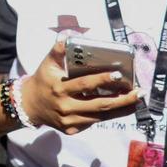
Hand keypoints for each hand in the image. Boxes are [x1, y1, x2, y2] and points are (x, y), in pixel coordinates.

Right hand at [19, 39, 138, 134]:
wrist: (29, 104)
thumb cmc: (42, 81)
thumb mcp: (47, 64)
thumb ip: (58, 51)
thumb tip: (69, 36)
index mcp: (59, 88)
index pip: (85, 84)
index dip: (102, 80)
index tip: (118, 75)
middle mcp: (65, 106)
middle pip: (99, 105)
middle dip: (121, 100)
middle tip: (137, 93)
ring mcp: (70, 120)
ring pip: (100, 116)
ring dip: (120, 109)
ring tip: (134, 101)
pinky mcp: (73, 130)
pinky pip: (94, 122)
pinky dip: (108, 116)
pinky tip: (119, 109)